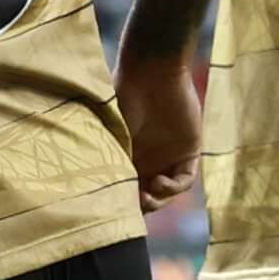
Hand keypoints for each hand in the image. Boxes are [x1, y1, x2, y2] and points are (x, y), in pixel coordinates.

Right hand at [114, 48, 201, 210]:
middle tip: (132, 206)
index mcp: (126, 155)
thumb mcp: (110, 132)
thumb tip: (89, 188)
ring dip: (157, 200)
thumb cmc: (122, 96)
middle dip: (140, 206)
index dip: (121, 201)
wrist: (150, 72)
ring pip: (166, 192)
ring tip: (147, 197)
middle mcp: (147, 159)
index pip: (126, 187)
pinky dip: (174, 187)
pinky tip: (161, 183)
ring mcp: (168, 156)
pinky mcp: (188, 150)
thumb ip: (106, 156)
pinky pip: (184, 179)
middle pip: (146, 196)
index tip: (112, 207)